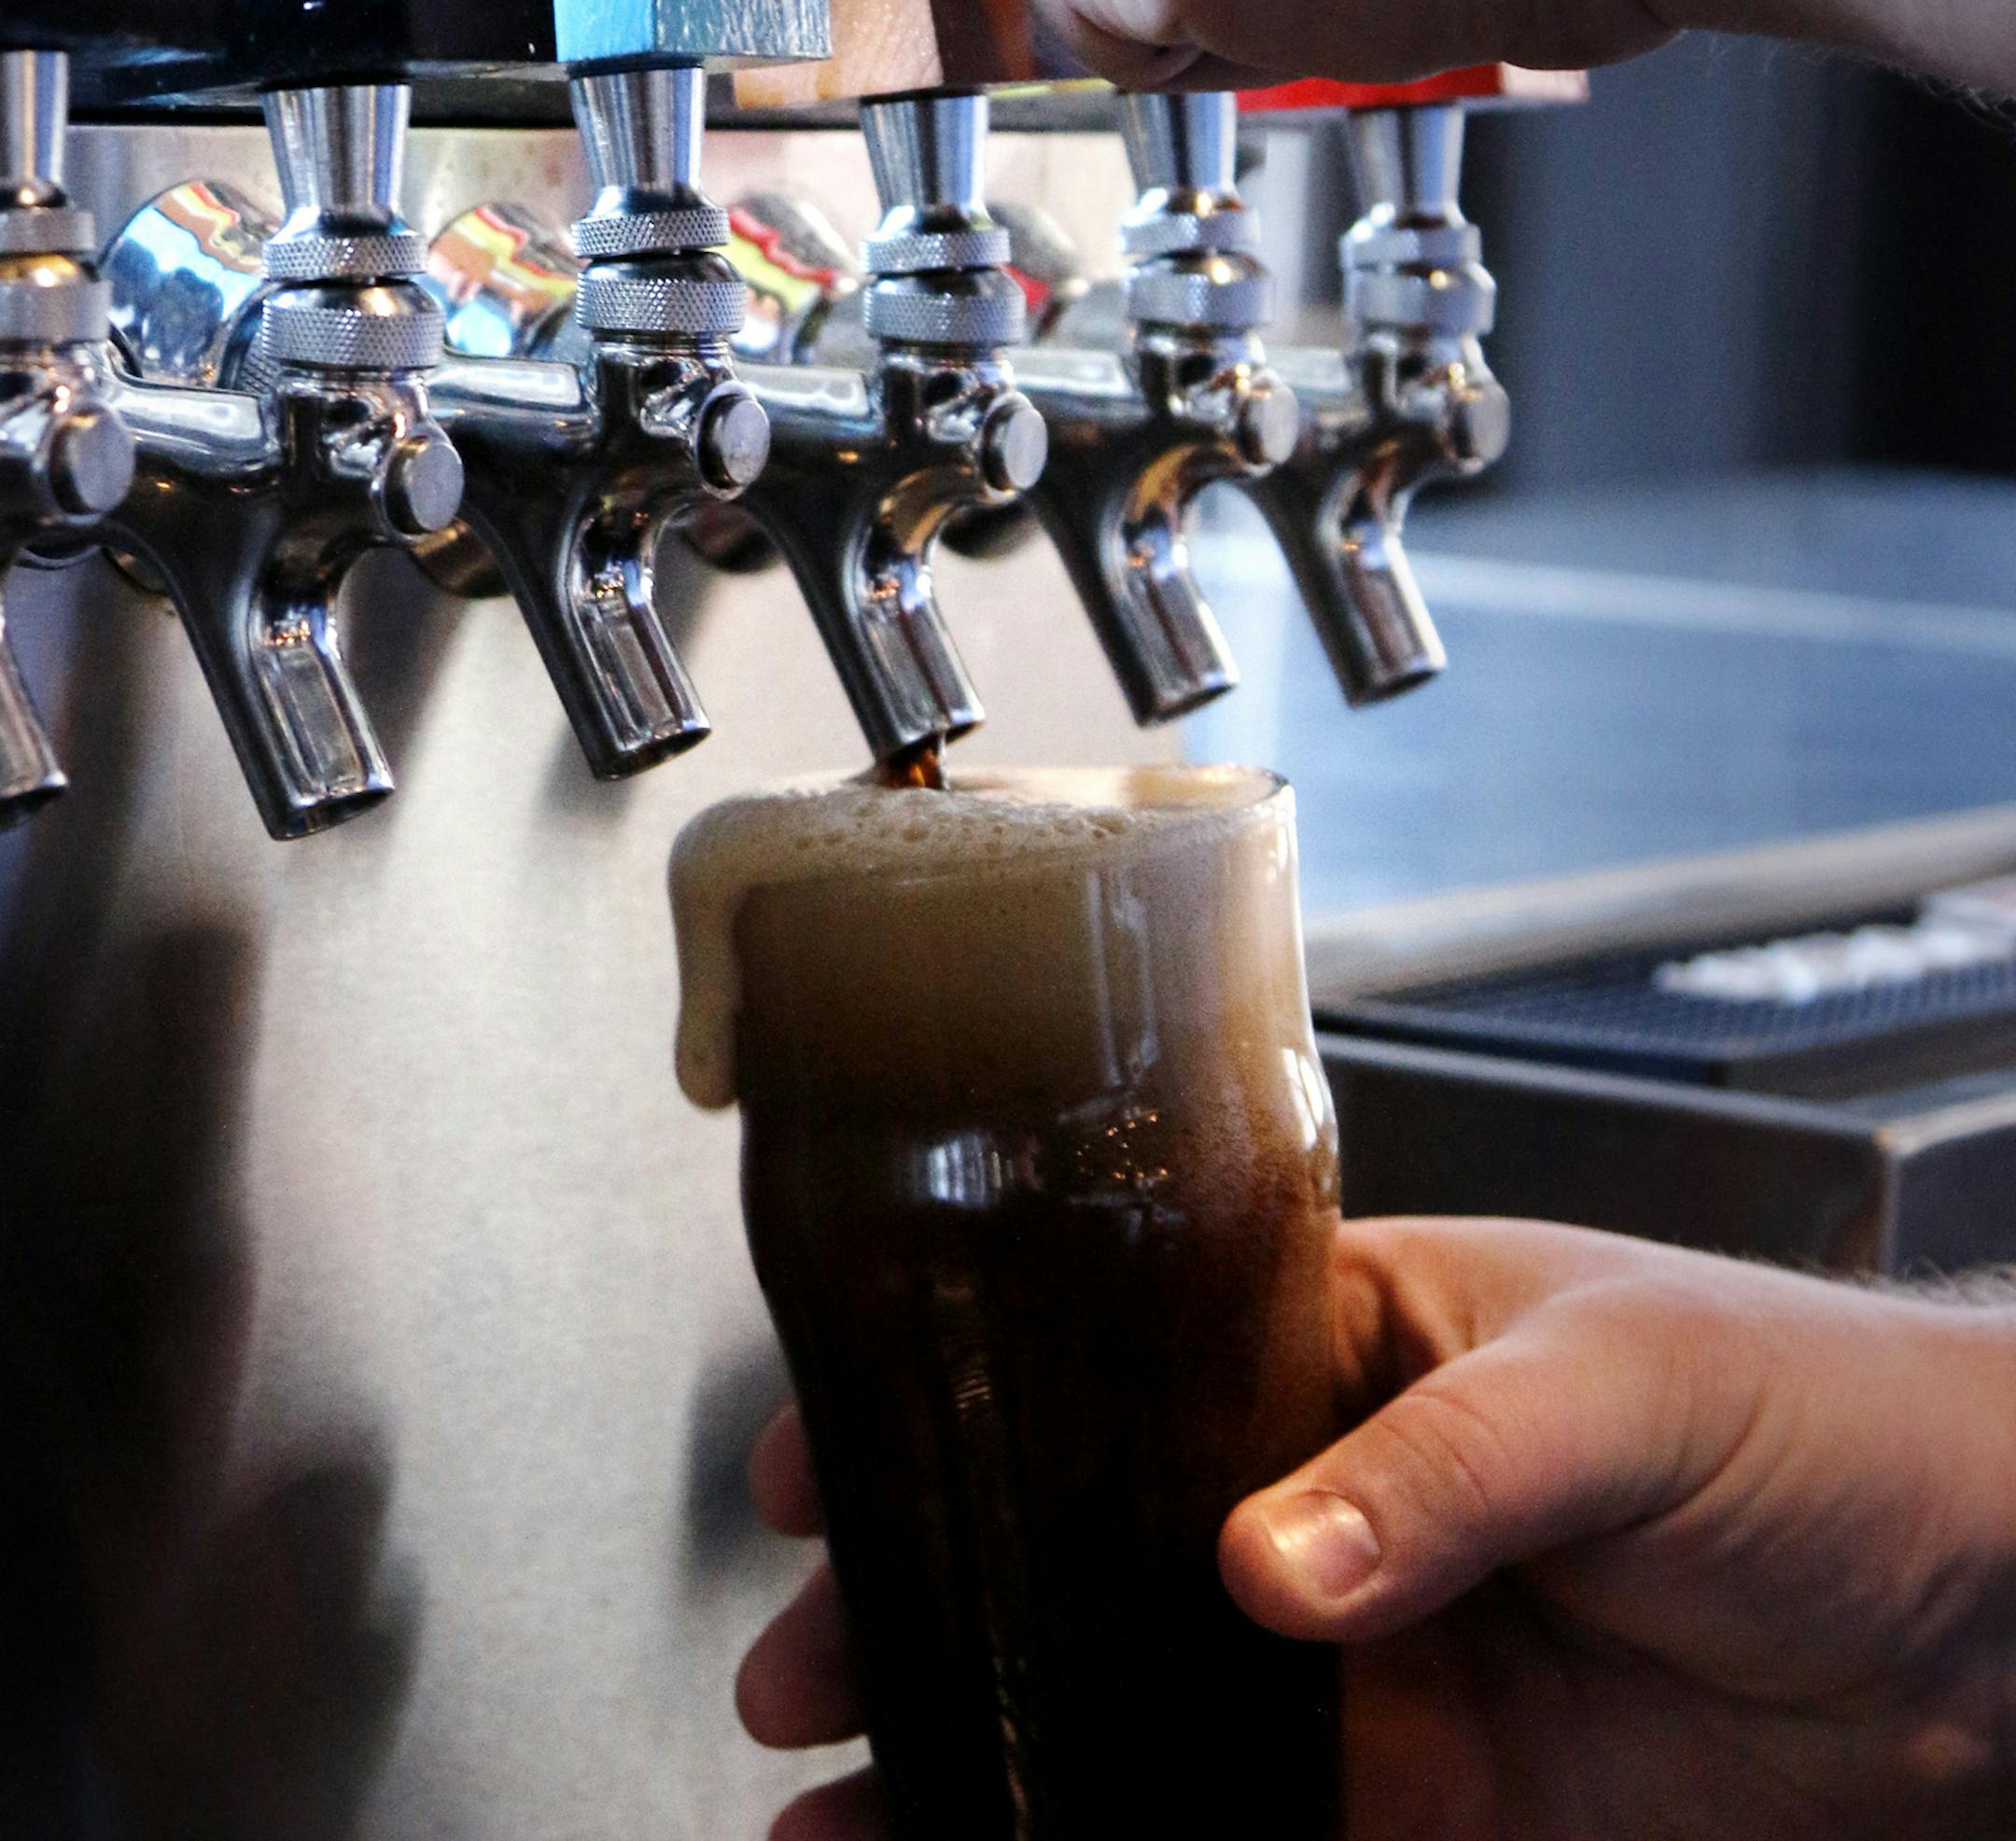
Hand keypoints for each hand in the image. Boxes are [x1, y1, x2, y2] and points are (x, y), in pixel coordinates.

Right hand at [738, 1218, 2015, 1838]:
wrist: (1986, 1613)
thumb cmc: (1819, 1416)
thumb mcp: (1623, 1385)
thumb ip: (1441, 1464)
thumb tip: (1264, 1564)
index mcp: (1353, 1337)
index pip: (1119, 1349)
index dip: (970, 1391)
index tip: (830, 1449)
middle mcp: (1335, 1497)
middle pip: (1088, 1546)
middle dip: (938, 1597)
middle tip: (804, 1672)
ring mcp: (1371, 1662)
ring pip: (1137, 1714)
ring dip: (998, 1760)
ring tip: (847, 1820)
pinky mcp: (1430, 1811)